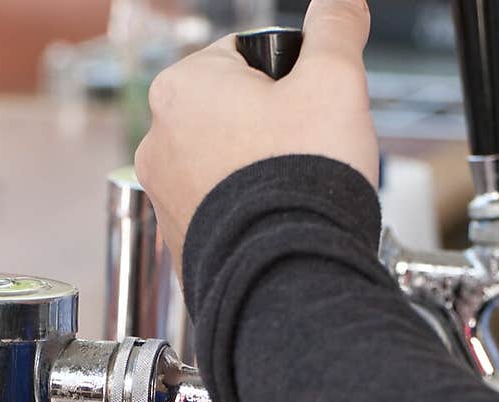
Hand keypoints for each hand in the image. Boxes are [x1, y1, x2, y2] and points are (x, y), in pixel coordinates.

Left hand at [135, 0, 378, 269]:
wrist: (288, 277)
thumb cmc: (301, 180)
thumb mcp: (334, 80)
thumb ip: (335, 28)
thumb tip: (341, 4)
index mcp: (181, 88)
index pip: (243, 58)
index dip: (289, 80)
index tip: (308, 109)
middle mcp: (158, 144)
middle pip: (232, 115)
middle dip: (272, 128)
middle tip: (306, 153)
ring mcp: (164, 201)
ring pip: (225, 167)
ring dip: (260, 173)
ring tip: (292, 193)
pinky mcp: (180, 248)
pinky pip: (221, 216)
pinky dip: (248, 217)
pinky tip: (276, 225)